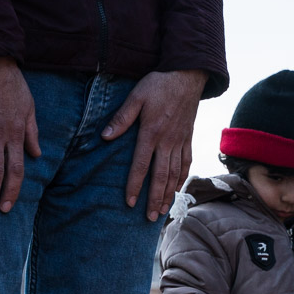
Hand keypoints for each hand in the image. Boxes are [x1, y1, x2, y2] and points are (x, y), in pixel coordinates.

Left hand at [101, 69, 208, 220]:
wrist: (187, 75)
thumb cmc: (159, 84)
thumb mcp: (136, 96)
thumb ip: (122, 118)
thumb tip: (105, 137)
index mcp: (152, 132)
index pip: (141, 165)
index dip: (135, 185)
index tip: (130, 202)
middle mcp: (168, 141)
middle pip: (161, 176)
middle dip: (155, 199)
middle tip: (150, 218)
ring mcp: (180, 141)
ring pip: (175, 173)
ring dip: (169, 193)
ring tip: (163, 210)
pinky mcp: (188, 139)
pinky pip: (186, 163)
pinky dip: (182, 178)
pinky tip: (177, 189)